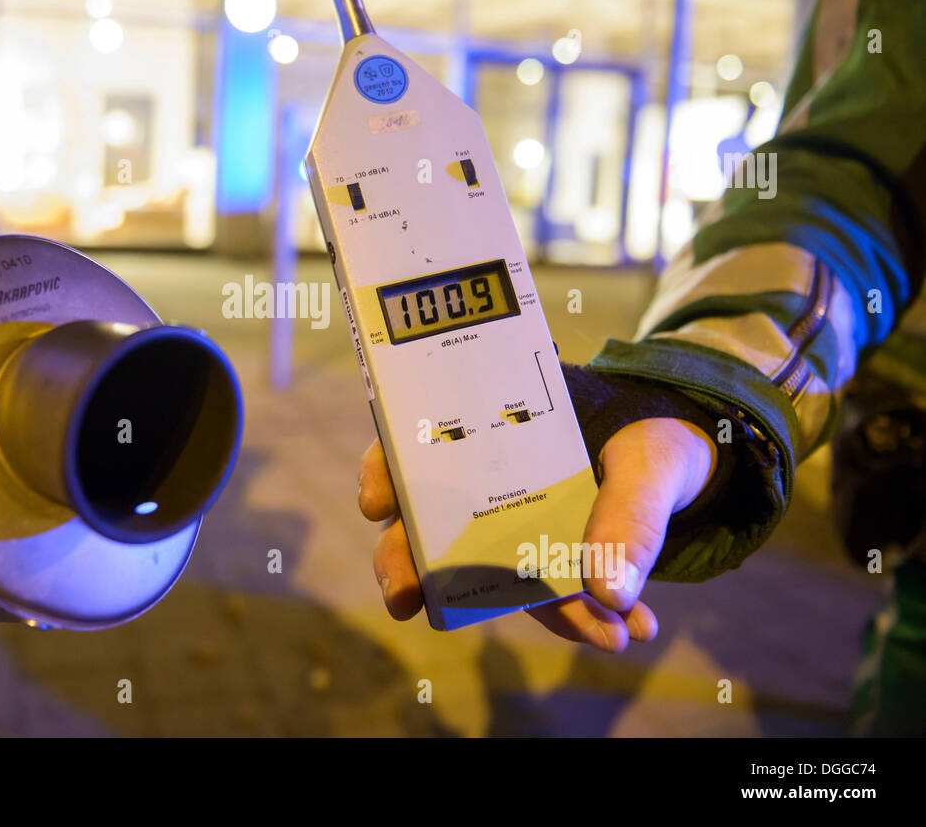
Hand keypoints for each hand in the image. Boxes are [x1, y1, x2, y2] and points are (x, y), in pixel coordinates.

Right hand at [357, 417, 716, 651]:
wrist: (686, 456)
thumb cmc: (651, 433)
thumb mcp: (649, 461)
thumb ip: (632, 518)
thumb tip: (612, 594)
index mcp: (491, 429)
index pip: (416, 444)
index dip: (384, 472)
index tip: (377, 504)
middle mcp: (485, 481)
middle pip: (423, 523)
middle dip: (408, 567)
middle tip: (404, 598)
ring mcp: (511, 529)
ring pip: (477, 576)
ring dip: (525, 614)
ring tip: (588, 634)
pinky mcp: (545, 568)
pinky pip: (545, 602)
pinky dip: (582, 622)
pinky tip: (623, 630)